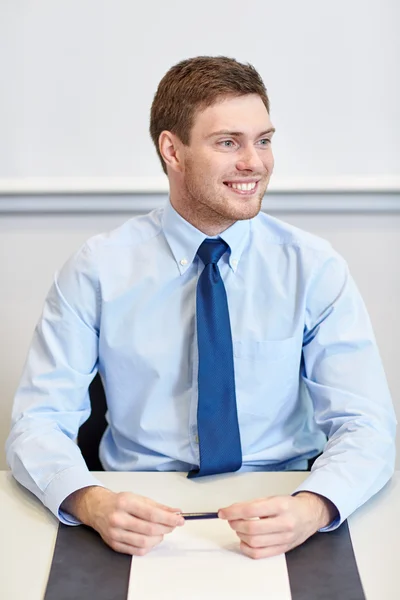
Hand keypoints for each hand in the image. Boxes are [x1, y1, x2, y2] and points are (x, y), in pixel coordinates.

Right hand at [61, 486, 184, 555]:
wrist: (97, 508)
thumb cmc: (119, 502)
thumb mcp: (138, 498)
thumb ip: (158, 506)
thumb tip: (176, 513)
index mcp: (125, 503)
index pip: (151, 514)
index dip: (168, 519)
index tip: (180, 520)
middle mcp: (118, 519)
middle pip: (149, 529)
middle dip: (166, 528)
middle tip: (173, 525)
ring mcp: (115, 533)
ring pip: (144, 542)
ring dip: (158, 538)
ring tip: (162, 531)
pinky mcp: (114, 544)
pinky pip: (136, 551)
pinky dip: (149, 546)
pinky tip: (152, 539)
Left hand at [218, 492, 337, 558]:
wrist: (308, 515)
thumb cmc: (288, 506)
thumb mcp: (272, 498)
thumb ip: (252, 504)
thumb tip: (231, 511)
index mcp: (280, 506)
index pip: (251, 510)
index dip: (233, 511)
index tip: (222, 512)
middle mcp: (284, 523)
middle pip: (251, 528)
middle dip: (235, 524)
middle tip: (231, 519)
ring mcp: (284, 539)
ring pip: (254, 542)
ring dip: (240, 534)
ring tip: (239, 527)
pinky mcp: (282, 550)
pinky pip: (259, 554)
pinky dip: (246, 548)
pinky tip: (244, 540)